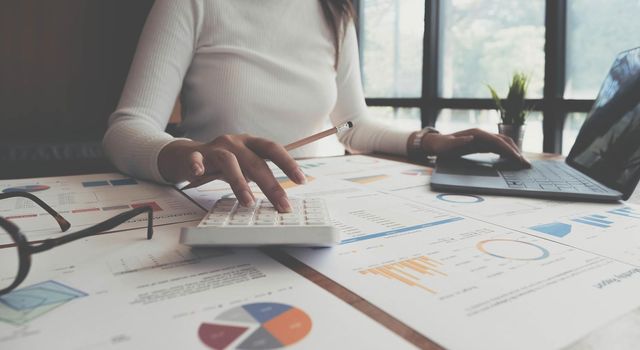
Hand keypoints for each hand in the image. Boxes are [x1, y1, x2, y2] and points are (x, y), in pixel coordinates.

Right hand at [158, 135, 306, 211]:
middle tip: (282, 204)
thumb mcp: (244, 164)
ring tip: (248, 202)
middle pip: (255, 161)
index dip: (288, 163)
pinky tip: (199, 174)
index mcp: (250, 143)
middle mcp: (234, 142)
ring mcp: (214, 148)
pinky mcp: (194, 156)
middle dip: (271, 185)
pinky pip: (195, 159)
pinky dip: (197, 165)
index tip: (302, 180)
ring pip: (229, 162)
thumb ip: (259, 173)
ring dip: (240, 183)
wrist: (187, 155)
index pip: (273, 149)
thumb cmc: (222, 163)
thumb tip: (281, 197)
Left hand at [422, 128, 530, 166]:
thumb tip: (472, 137)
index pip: (498, 141)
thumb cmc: (442, 146)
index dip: (509, 150)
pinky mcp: (482, 144)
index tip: (518, 159)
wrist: (437, 143)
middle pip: (504, 141)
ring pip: (503, 144)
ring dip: (514, 152)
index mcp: (477, 134)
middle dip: (516, 152)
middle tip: (526, 164)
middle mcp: (482, 134)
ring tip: (522, 164)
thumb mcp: (447, 145)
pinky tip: (511, 161)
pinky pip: (498, 148)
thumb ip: (458, 142)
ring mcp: (483, 139)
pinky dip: (507, 153)